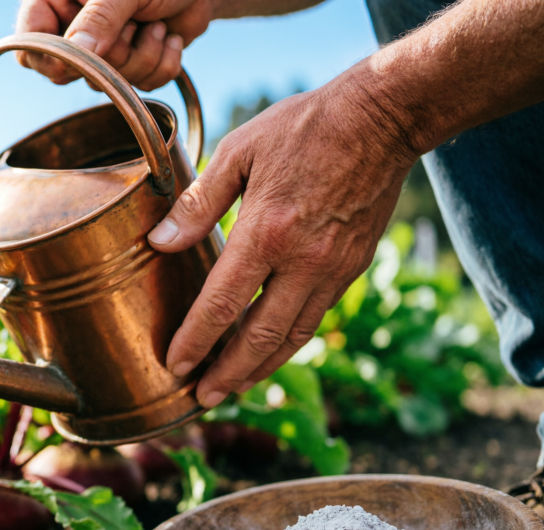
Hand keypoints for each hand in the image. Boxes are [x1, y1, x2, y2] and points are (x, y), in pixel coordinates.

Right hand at [15, 0, 214, 89]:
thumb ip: (99, 18)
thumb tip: (76, 54)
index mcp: (57, 0)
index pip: (30, 41)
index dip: (49, 54)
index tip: (79, 54)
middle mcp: (74, 26)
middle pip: (67, 70)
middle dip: (110, 56)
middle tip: (133, 23)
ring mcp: (102, 49)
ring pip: (104, 83)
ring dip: (141, 58)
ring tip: (155, 24)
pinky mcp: (131, 65)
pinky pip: (136, 88)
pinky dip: (160, 65)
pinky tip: (167, 37)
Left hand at [145, 74, 418, 406]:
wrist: (383, 117)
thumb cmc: (303, 126)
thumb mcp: (239, 151)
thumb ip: (197, 202)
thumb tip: (159, 242)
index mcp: (267, 231)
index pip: (223, 302)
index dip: (197, 339)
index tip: (175, 364)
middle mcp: (303, 259)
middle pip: (260, 336)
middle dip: (228, 374)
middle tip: (201, 399)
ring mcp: (333, 268)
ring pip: (293, 336)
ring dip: (259, 369)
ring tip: (231, 389)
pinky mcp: (353, 267)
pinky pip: (315, 317)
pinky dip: (288, 343)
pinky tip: (267, 353)